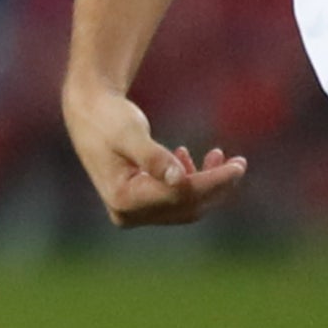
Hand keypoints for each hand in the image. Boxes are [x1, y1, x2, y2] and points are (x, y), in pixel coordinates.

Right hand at [63, 78, 245, 226]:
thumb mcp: (129, 133)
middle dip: (216, 186)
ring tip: (219, 155)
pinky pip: (176, 201)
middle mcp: (127, 214)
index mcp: (123, 200)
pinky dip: (192, 182)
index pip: (179, 196)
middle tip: (239, 162)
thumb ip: (152, 156)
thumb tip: (178, 179)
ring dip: (207, 184)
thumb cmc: (107, 117)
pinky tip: (190, 157)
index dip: (212, 181)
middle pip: (186, 206)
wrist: (87, 113)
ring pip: (185, 206)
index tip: (239, 166)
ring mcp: (134, 213)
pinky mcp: (140, 204)